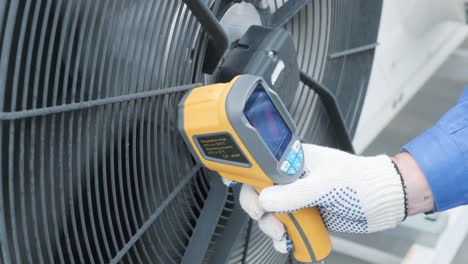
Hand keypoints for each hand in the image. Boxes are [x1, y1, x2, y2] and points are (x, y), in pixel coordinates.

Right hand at [239, 144, 407, 252]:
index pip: (261, 164)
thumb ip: (293, 193)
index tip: (242, 188)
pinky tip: (291, 241)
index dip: (248, 176)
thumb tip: (265, 200)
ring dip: (272, 227)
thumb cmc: (361, 180)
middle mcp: (293, 179)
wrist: (385, 201)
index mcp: (294, 160)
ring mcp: (299, 198)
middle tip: (265, 217)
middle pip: (260, 192)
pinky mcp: (307, 216)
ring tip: (284, 234)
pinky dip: (285, 238)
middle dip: (259, 208)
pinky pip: (287, 228)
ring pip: (271, 214)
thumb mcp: (325, 184)